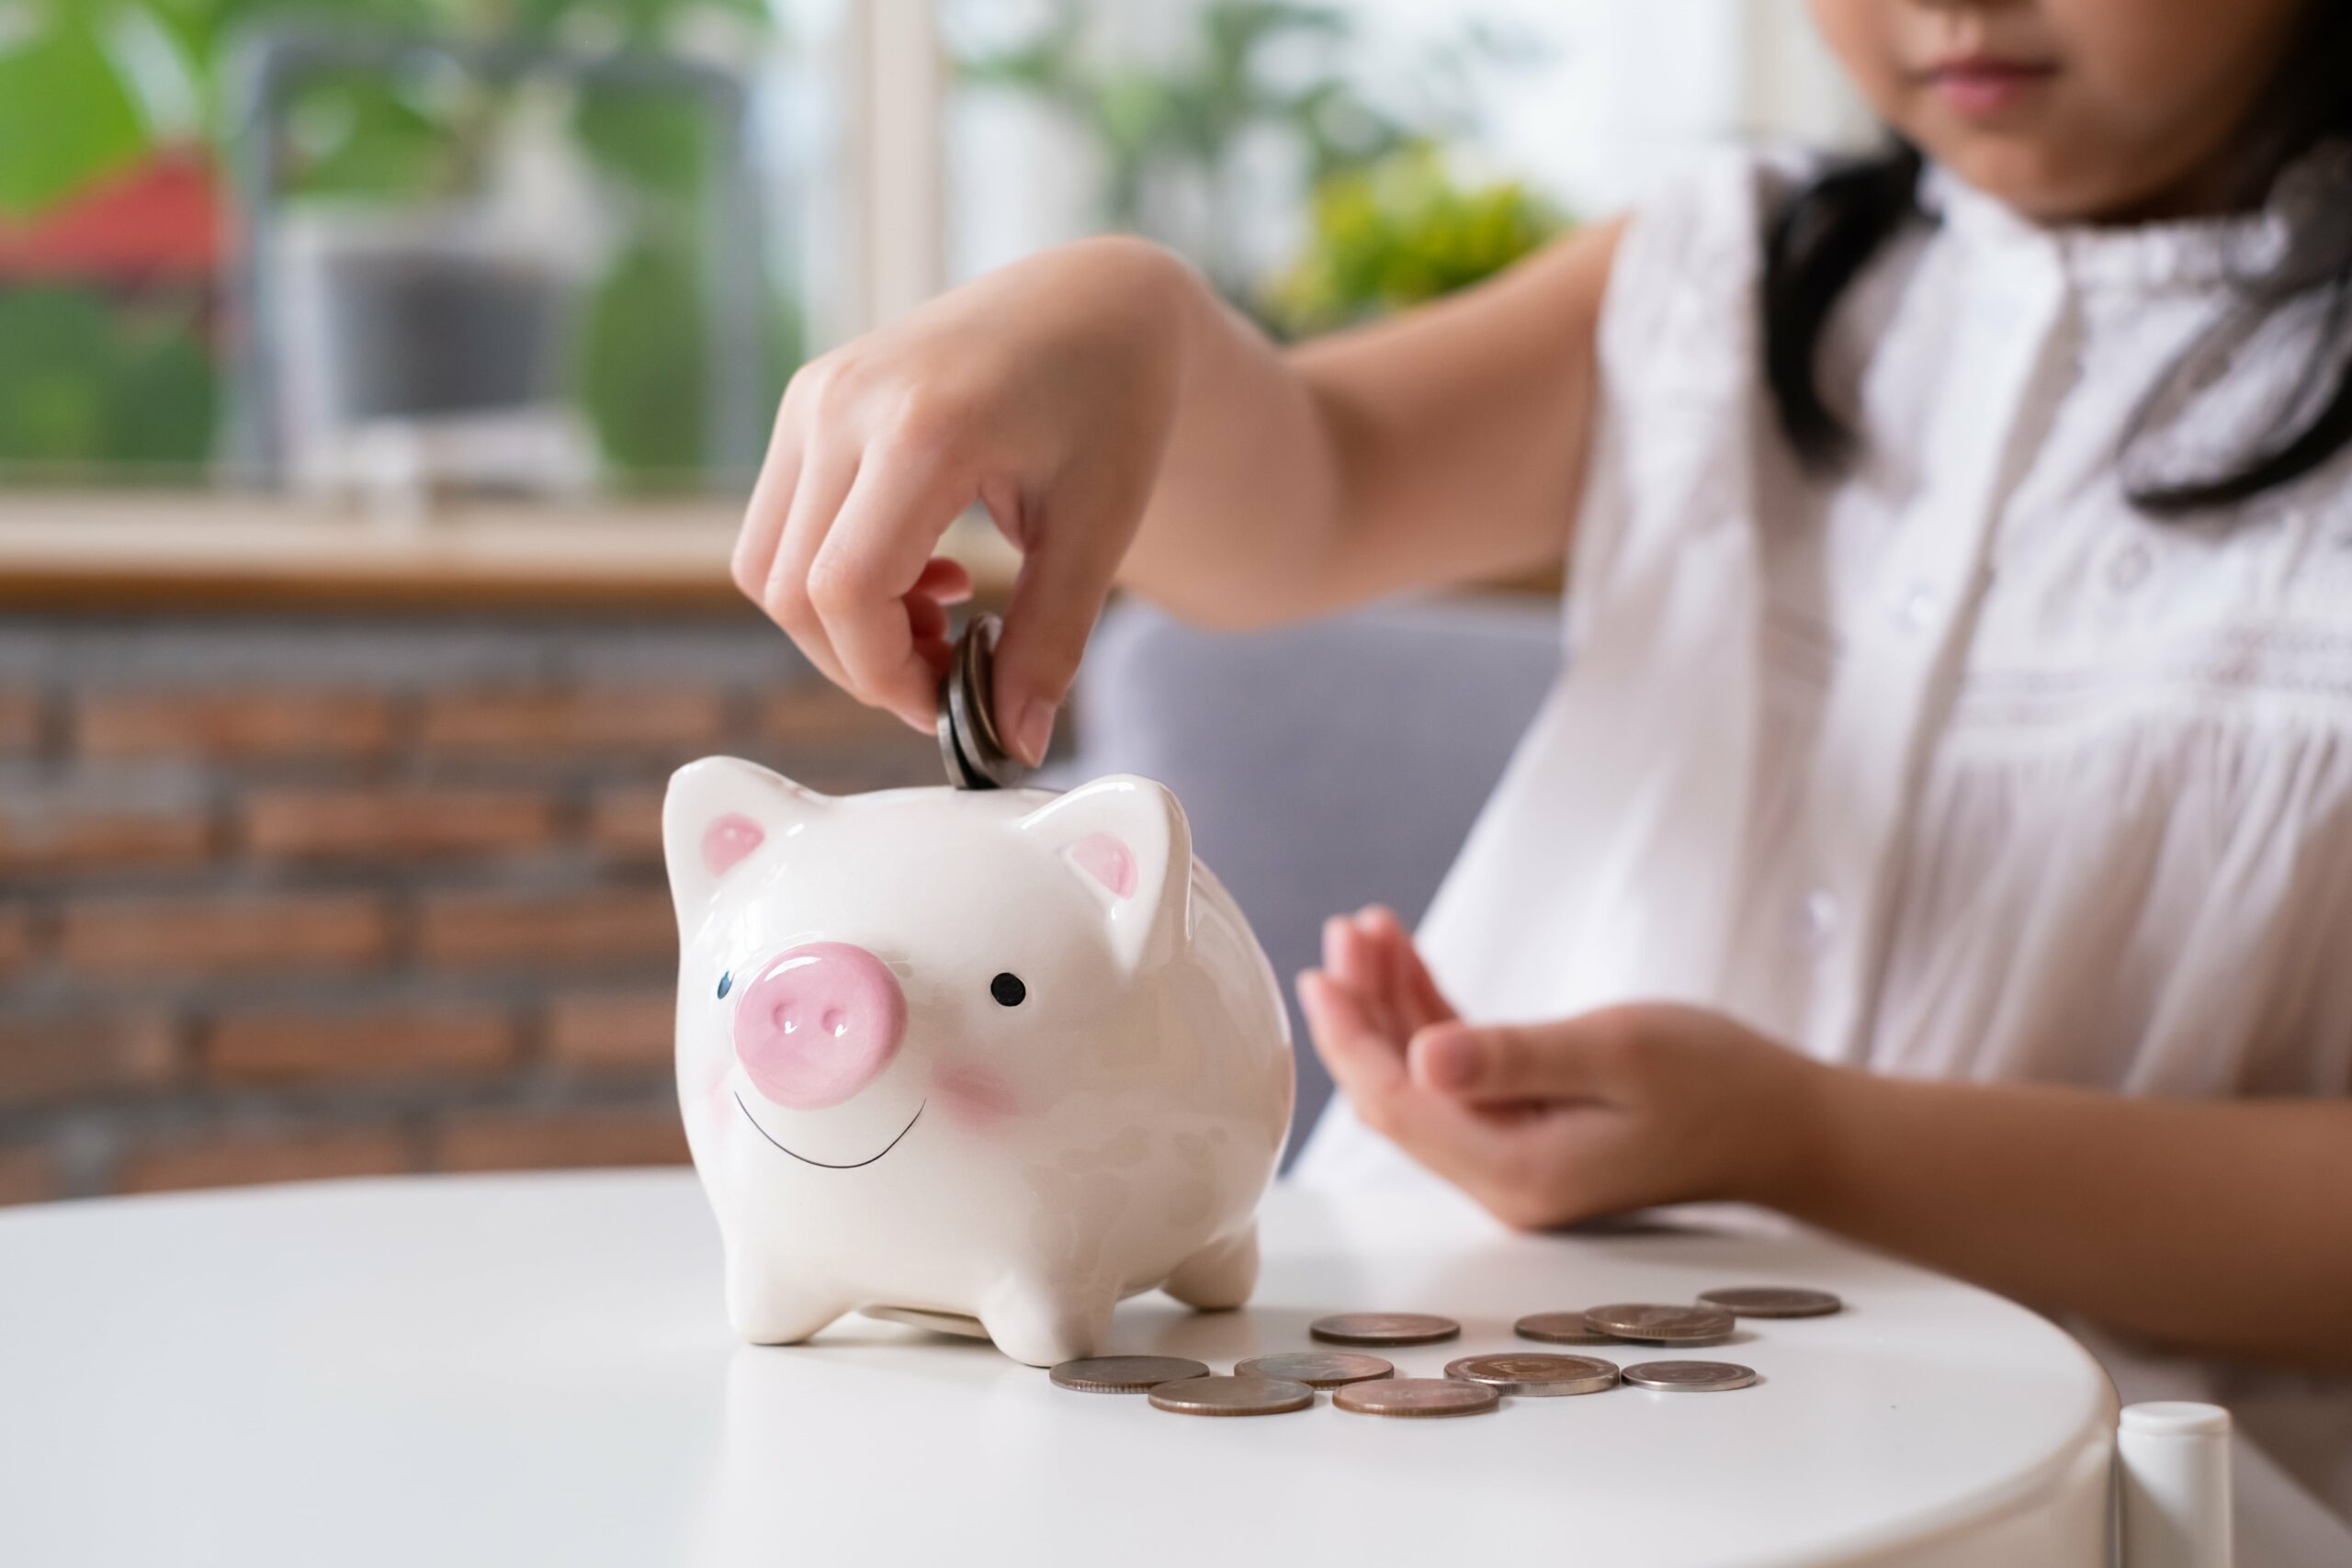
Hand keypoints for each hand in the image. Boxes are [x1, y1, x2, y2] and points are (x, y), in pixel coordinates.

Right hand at [731, 237, 1198, 761]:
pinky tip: (919, 567)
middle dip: (864, 663)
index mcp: (922, 427)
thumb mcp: (1099, 530)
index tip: (952, 702)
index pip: (844, 592)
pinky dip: (830, 576)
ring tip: (940, 615)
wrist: (1097, 302)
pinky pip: (779, 528)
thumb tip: (1012, 742)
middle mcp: (844, 403)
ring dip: (840, 625)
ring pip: (768, 567)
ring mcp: (814, 396)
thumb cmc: (1113, 404)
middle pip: (793, 592)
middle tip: (951, 671)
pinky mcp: (806, 401)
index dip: (885, 675)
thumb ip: (1050, 641)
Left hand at [1298, 907, 1825, 1229]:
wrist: (1788, 1126)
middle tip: (1344, 934)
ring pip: (1426, 1081)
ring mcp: (1517, 1162)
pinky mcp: (1534, 1136)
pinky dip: (1434, 1020)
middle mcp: (1504, 1180)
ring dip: (1393, 1007)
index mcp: (1516, 1169)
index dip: (1351, 1039)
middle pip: (1401, 1093)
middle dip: (1362, 1012)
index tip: (1320, 974)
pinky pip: (1462, 1078)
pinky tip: (1410, 965)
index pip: (1399, 1104)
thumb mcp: (1614, 1052)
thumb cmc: (1717, 1081)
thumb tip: (1423, 1058)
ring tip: (1370, 932)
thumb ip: (1513, 1058)